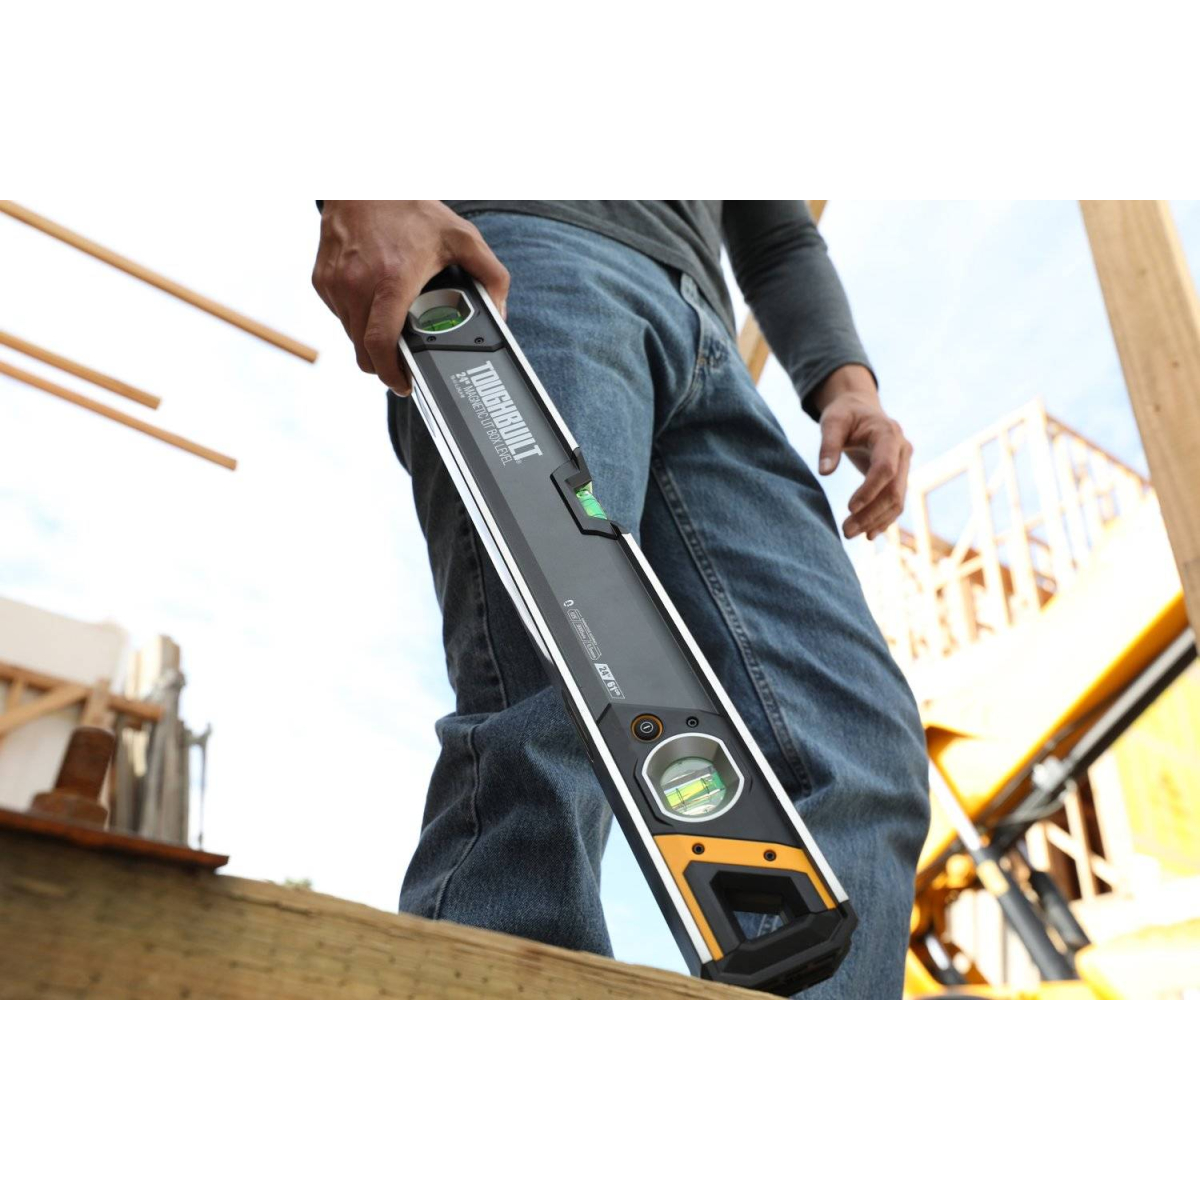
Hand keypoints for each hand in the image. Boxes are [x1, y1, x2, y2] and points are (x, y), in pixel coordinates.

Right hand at [311, 201, 510, 394]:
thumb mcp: (462, 237)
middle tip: (402, 362)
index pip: (381, 344)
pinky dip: (355, 317)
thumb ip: (491, 276)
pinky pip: (339, 315)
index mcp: (392, 280)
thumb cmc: (411, 209)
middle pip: (364, 350)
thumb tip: (500, 312)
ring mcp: (336, 284)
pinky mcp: (322, 280)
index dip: (390, 373)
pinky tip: (373, 299)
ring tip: (390, 325)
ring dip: (369, 340)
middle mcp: (358, 285)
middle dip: (383, 363)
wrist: (363, 181)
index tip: (403, 384)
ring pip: (351, 335)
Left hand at [813, 364, 911, 539]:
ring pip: (897, 500)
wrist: (860, 409)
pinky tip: (867, 534)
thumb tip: (824, 472)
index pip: (886, 468)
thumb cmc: (844, 414)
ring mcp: (904, 465)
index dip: (870, 490)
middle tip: (846, 531)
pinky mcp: (898, 476)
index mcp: (889, 434)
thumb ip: (828, 444)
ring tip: (850, 534)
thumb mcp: (832, 421)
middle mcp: (902, 451)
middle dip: (871, 513)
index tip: (849, 508)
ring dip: (876, 521)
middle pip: (893, 490)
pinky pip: (895, 501)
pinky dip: (882, 519)